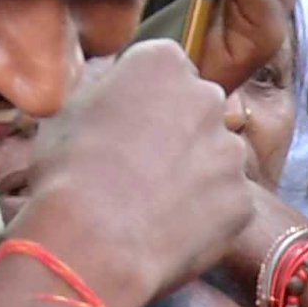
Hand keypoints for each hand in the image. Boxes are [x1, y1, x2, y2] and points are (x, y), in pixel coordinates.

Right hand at [13, 44, 255, 306]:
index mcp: (163, 62)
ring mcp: (231, 150)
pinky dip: (206, 216)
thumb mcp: (64, 111)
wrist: (94, 244)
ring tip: (154, 205)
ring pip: (216, 157)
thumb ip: (100, 88)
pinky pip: (225, 203)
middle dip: (177, 132)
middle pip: (197, 109)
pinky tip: (171, 231)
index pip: (164, 69)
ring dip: (195, 174)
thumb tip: (106, 87)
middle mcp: (208, 97)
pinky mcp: (242, 199)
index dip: (143, 100)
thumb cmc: (68, 173)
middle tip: (141, 168)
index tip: (124, 126)